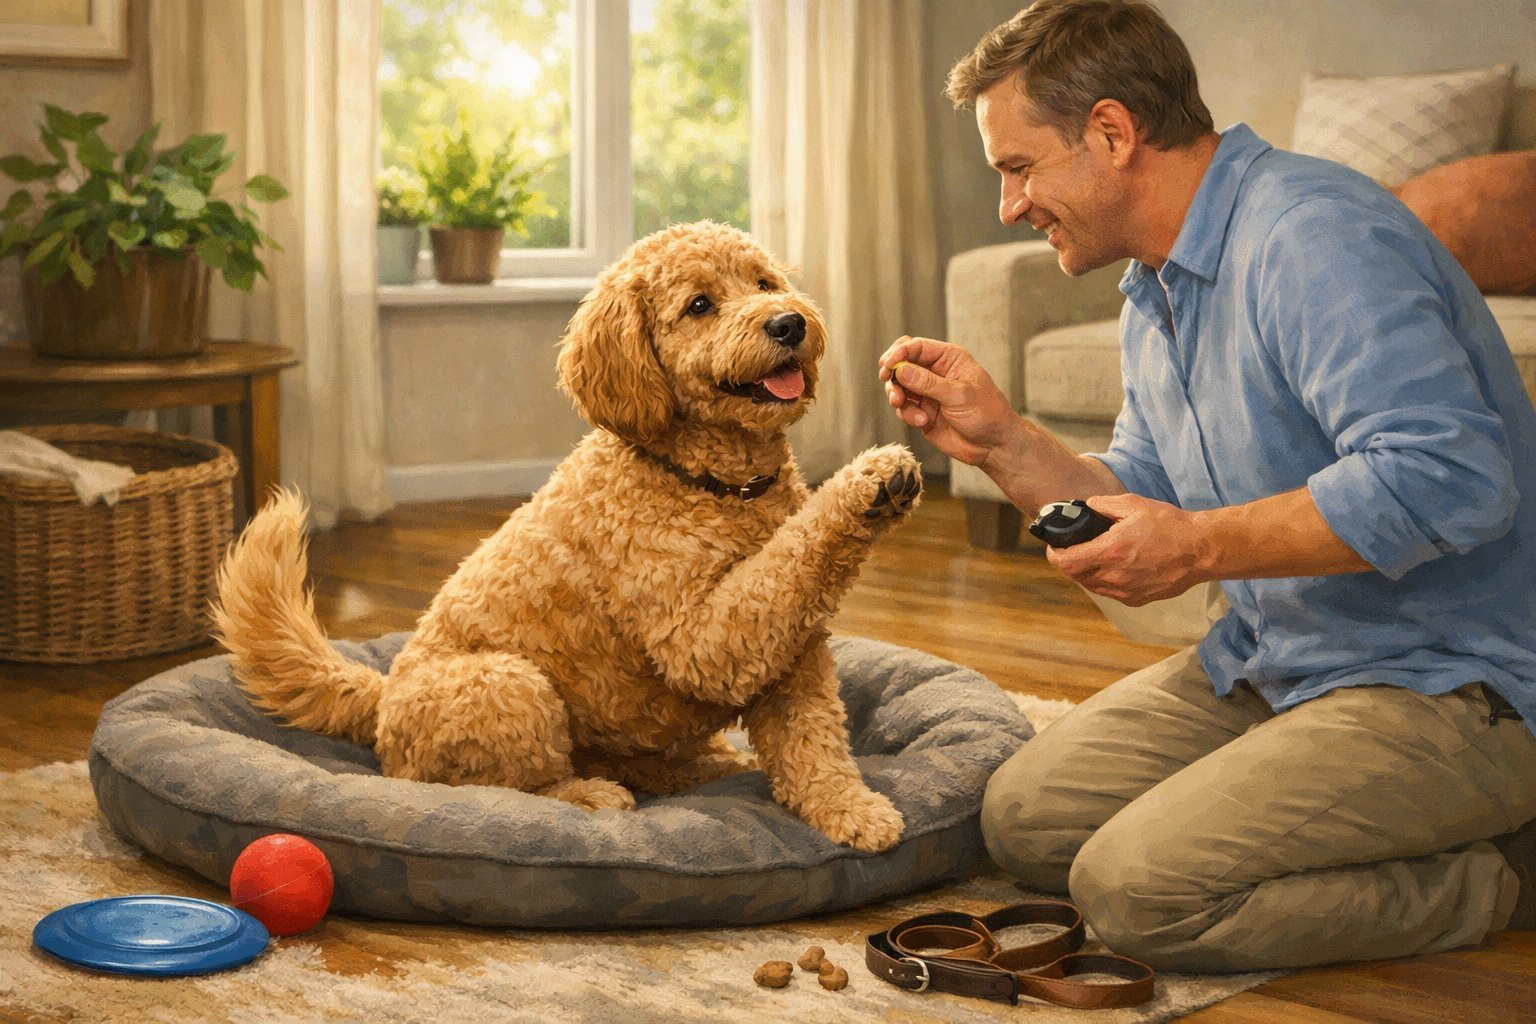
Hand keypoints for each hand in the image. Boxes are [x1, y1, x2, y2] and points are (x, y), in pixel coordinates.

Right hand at [877, 336, 1018, 466]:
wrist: (993, 445)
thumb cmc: (986, 414)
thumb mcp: (959, 395)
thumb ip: (928, 383)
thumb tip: (901, 369)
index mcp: (948, 359)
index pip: (916, 346)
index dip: (899, 353)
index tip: (888, 365)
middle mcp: (935, 373)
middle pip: (902, 363)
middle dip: (892, 372)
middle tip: (888, 381)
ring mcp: (927, 393)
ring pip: (898, 386)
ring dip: (896, 395)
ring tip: (901, 404)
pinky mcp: (921, 412)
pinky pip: (903, 408)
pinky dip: (906, 414)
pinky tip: (921, 421)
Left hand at [1045, 493, 1213, 605]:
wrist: (1200, 550)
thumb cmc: (1170, 526)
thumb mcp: (1133, 504)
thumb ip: (1103, 504)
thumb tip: (1086, 507)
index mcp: (1111, 551)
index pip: (1065, 562)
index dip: (1054, 554)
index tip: (1054, 546)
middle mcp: (1115, 576)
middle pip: (1075, 576)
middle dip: (1069, 562)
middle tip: (1075, 548)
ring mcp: (1125, 591)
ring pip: (1091, 586)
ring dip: (1086, 572)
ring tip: (1094, 556)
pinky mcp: (1136, 600)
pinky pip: (1109, 593)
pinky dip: (1104, 581)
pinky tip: (1114, 567)